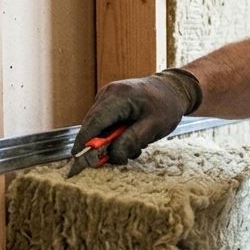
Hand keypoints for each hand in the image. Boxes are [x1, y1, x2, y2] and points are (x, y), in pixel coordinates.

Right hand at [67, 69, 201, 176]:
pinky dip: (114, 135)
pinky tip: (131, 137)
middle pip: (92, 126)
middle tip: (116, 160)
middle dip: (100, 146)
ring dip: (111, 141)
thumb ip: (132, 141)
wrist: (172, 90)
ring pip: (98, 127)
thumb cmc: (166, 106)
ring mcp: (106, 97)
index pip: (94, 122)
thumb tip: (112, 155)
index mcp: (118, 97)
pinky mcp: (108, 103)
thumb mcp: (154, 126)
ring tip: (135, 146)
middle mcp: (107, 94)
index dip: (84, 142)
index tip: (77, 159)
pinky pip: (104, 123)